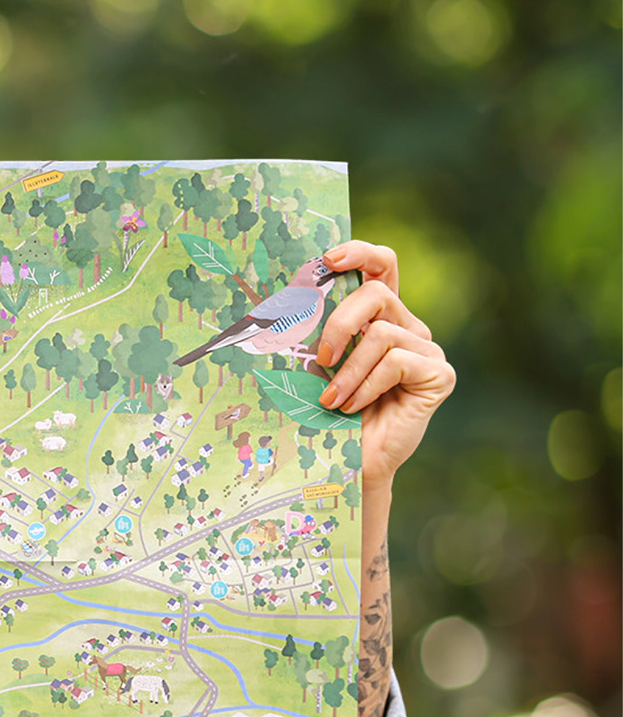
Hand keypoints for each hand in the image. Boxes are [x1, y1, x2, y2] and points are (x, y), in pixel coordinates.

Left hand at [312, 239, 455, 485]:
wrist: (347, 463)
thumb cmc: (326, 414)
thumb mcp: (314, 367)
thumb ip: (313, 333)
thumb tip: (277, 303)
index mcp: (379, 318)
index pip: (382, 266)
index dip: (361, 253)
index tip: (329, 259)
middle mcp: (408, 328)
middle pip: (376, 293)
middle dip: (339, 324)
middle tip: (320, 358)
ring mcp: (427, 350)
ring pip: (382, 334)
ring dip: (347, 371)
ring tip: (333, 401)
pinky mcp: (439, 375)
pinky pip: (396, 361)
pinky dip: (366, 386)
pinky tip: (354, 408)